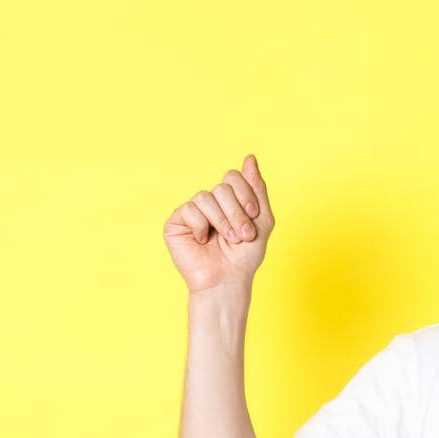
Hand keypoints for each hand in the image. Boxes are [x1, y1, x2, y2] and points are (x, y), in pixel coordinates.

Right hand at [163, 154, 275, 294]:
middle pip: (222, 187)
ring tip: (226, 240)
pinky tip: (202, 241)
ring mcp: (192, 211)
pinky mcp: (176, 222)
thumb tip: (250, 157)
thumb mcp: (262, 220)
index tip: (253, 216)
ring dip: (222, 222)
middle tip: (241, 236)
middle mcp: (209, 202)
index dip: (245, 195)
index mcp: (228, 199)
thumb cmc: (245, 256)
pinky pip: (189, 210)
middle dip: (237, 214)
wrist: (228, 280)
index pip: (233, 177)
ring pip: (206, 197)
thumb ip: (257, 188)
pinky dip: (201, 227)